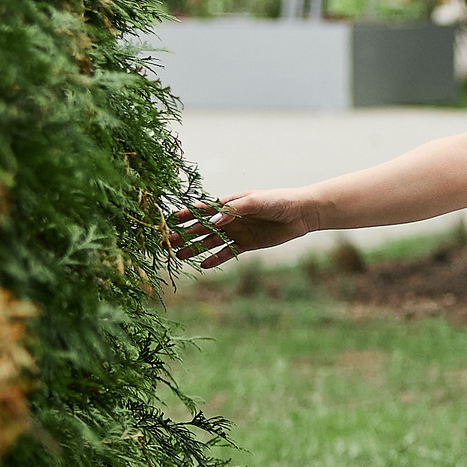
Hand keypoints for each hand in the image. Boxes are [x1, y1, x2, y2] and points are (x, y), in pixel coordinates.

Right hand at [168, 189, 312, 269]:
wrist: (299, 213)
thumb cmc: (277, 201)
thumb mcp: (255, 201)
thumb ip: (234, 210)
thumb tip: (214, 220)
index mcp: (228, 204)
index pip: (202, 210)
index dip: (186, 215)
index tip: (169, 220)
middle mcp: (229, 219)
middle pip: (201, 228)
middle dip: (184, 234)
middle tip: (167, 243)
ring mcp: (237, 232)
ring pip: (210, 241)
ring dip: (195, 248)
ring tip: (178, 255)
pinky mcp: (246, 244)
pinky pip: (227, 252)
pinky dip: (215, 258)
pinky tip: (203, 265)